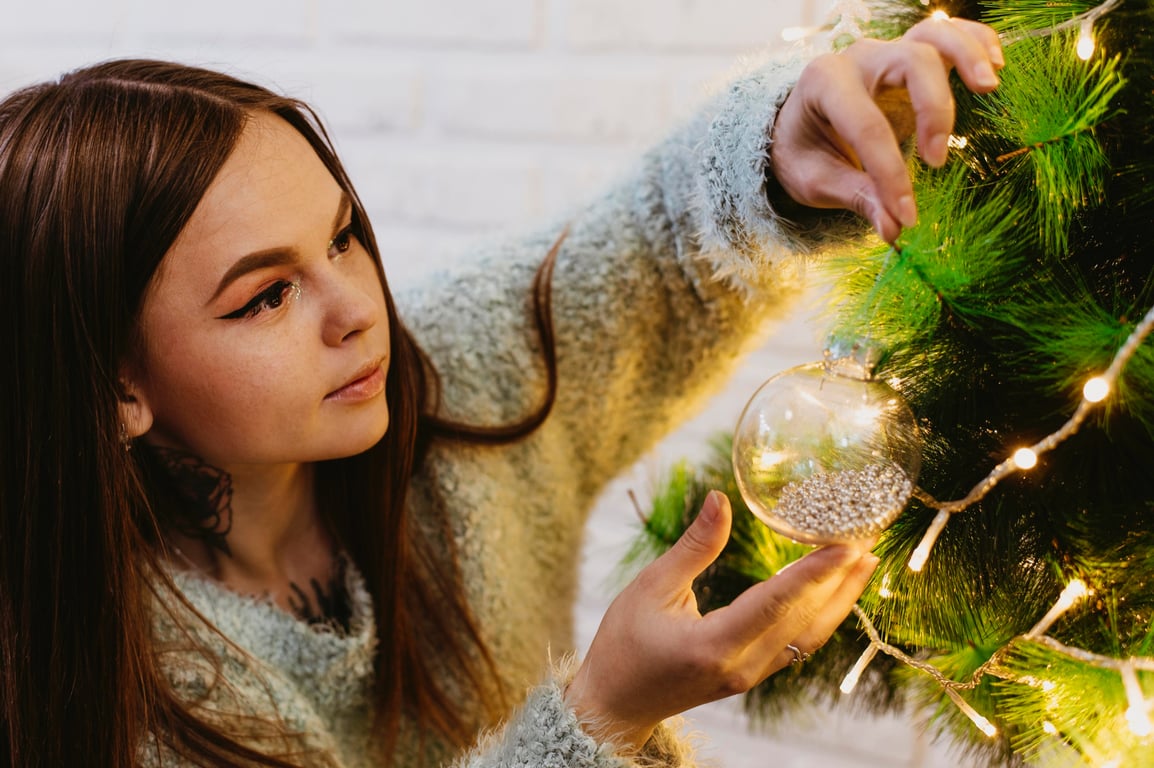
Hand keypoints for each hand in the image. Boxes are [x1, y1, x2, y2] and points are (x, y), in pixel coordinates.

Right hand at [565, 490, 878, 751]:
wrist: (615, 702)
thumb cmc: (624, 644)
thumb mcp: (651, 588)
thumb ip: (694, 547)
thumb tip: (720, 500)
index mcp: (714, 645)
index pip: (776, 603)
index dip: (814, 572)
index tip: (846, 544)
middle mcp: (742, 665)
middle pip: (805, 620)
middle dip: (840, 579)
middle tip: (868, 538)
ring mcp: (751, 675)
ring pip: (809, 635)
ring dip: (839, 598)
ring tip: (863, 562)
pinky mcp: (752, 674)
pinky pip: (798, 643)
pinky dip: (820, 615)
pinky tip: (833, 592)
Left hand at [770, 15, 1004, 242]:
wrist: (794, 128)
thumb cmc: (804, 152)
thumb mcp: (815, 180)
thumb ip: (855, 198)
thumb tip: (893, 229)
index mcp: (823, 83)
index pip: (867, 125)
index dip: (891, 174)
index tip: (907, 216)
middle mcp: (857, 59)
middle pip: (910, 61)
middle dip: (933, 110)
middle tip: (937, 161)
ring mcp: (886, 53)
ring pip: (932, 35)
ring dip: (966, 56)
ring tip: (990, 87)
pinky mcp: (909, 57)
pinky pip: (947, 34)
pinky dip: (975, 40)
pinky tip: (997, 64)